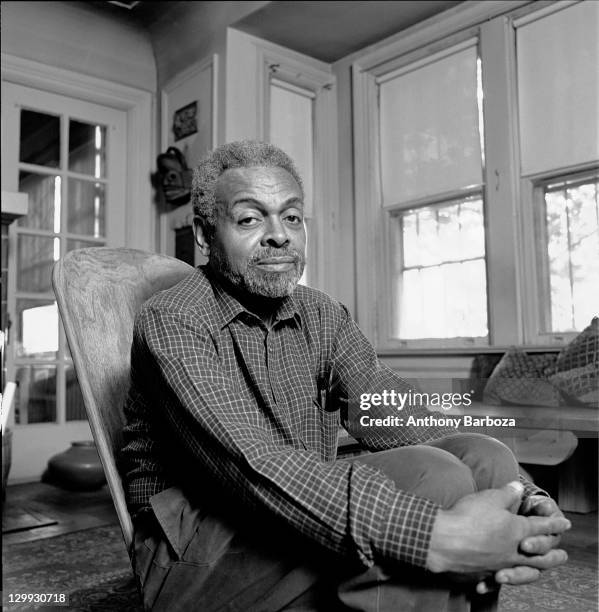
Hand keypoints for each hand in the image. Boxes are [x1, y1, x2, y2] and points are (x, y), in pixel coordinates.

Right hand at [427, 481, 570, 576]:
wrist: (445, 540)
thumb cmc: (468, 517)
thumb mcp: (490, 498)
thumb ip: (507, 493)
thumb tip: (518, 487)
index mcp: (518, 530)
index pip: (542, 526)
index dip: (554, 523)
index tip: (565, 524)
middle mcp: (513, 550)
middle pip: (540, 554)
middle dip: (552, 553)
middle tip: (562, 554)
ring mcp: (500, 563)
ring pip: (524, 568)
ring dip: (536, 568)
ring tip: (540, 570)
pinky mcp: (485, 571)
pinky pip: (501, 577)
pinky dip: (505, 577)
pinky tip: (501, 577)